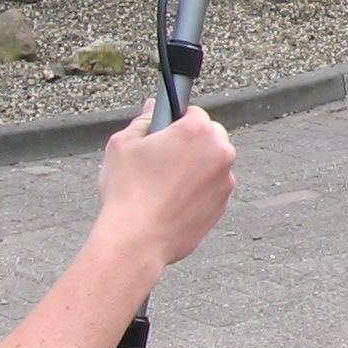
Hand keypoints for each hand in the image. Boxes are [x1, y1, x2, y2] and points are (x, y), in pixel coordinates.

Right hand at [94, 103, 236, 267]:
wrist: (136, 240)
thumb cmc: (127, 192)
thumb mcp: (122, 145)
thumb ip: (142, 120)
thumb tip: (153, 107)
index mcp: (197, 130)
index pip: (192, 113)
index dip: (174, 122)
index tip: (162, 134)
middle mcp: (220, 151)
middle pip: (209, 136)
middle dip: (190, 143)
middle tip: (161, 160)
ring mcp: (226, 178)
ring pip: (212, 163)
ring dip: (196, 167)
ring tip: (164, 184)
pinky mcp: (224, 202)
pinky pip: (212, 188)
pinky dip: (198, 190)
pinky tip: (173, 201)